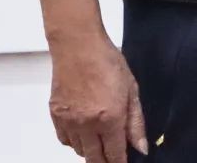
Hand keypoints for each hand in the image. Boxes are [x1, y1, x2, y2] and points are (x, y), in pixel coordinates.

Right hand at [49, 32, 147, 159]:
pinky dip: (74, 141)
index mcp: (110, 118)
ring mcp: (69, 121)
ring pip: (80, 151)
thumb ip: (136, 122)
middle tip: (111, 157)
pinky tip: (83, 130)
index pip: (115, 155)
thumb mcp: (131, 88)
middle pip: (95, 160)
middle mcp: (88, 125)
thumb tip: (141, 148)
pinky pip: (65, 141)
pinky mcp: (56, 115)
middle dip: (105, 162)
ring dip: (90, 150)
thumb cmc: (107, 61)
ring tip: (98, 138)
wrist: (78, 45)